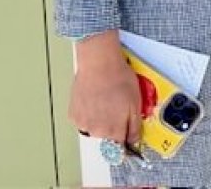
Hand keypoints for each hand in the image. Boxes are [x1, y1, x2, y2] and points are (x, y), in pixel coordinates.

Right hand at [69, 31, 141, 146]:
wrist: (99, 64)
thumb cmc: (118, 79)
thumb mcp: (136, 102)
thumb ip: (135, 126)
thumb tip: (134, 141)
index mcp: (114, 131)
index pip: (120, 146)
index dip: (125, 136)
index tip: (126, 130)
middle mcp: (97, 132)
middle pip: (108, 136)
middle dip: (114, 124)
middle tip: (117, 104)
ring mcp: (83, 124)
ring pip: (95, 128)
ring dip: (100, 118)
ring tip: (105, 99)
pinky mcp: (73, 116)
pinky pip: (83, 120)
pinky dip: (88, 112)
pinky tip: (94, 98)